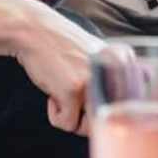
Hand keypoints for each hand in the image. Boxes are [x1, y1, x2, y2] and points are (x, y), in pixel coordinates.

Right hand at [10, 0, 128, 135]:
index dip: (102, 105)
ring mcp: (93, 82)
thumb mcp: (95, 55)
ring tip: (62, 94)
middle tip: (73, 99)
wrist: (32, 30)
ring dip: (72, 117)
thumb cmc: (58, 44)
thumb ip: (110, 76)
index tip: (87, 95)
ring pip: (90, 127)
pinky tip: (52, 95)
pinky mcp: (73, 91)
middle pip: (108, 118)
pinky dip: (56, 115)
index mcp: (123, 62)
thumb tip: (112, 112)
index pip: (126, 104)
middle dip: (87, 116)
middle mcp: (112, 73)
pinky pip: (67, 123)